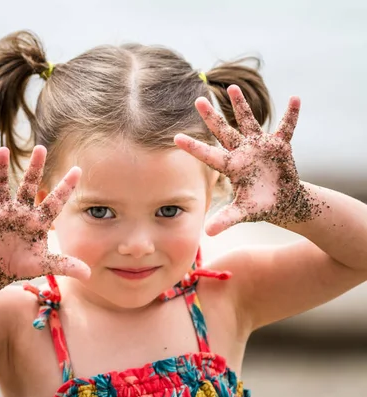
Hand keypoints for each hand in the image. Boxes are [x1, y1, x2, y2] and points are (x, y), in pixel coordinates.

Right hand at [0, 145, 89, 296]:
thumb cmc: (22, 264)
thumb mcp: (44, 264)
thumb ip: (64, 265)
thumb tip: (88, 274)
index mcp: (38, 220)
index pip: (55, 201)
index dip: (66, 187)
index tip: (78, 169)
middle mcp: (20, 211)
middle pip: (29, 186)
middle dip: (34, 168)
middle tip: (41, 148)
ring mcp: (1, 213)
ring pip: (1, 187)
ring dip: (1, 170)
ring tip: (3, 151)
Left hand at [175, 85, 317, 235]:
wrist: (281, 201)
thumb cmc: (259, 206)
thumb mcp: (243, 213)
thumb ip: (227, 219)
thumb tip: (208, 233)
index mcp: (231, 167)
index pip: (208, 155)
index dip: (193, 147)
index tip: (175, 137)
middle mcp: (241, 152)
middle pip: (223, 131)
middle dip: (211, 117)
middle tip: (197, 100)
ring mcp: (259, 146)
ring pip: (248, 122)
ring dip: (241, 105)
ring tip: (232, 88)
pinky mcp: (279, 146)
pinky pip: (287, 127)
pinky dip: (292, 114)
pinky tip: (295, 99)